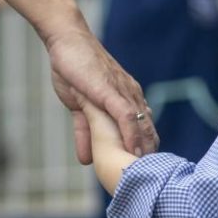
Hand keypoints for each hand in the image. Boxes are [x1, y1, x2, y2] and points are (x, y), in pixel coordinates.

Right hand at [45, 26, 158, 164]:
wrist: (65, 41)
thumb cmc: (73, 68)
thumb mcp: (79, 107)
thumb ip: (85, 132)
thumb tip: (86, 159)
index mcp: (126, 98)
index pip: (143, 127)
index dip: (147, 149)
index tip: (149, 170)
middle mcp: (130, 95)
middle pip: (147, 129)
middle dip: (151, 154)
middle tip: (152, 177)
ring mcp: (122, 92)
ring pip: (141, 124)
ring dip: (145, 149)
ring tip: (147, 171)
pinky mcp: (110, 90)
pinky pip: (126, 115)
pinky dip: (131, 134)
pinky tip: (132, 151)